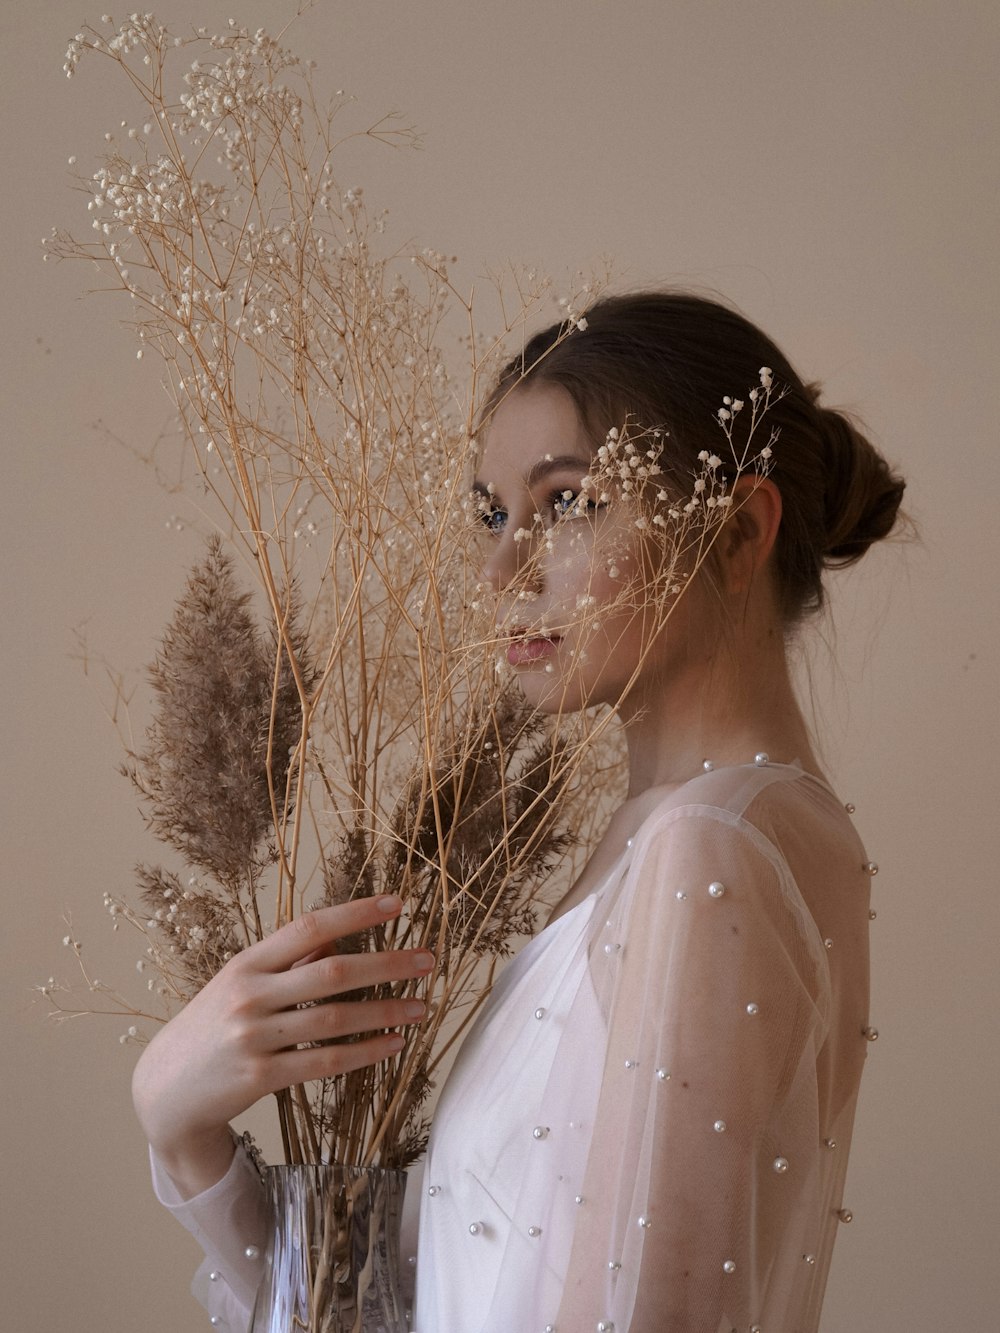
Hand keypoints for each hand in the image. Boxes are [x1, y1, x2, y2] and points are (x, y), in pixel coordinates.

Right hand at [132, 894, 431, 1197]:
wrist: (164, 1089)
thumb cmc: (214, 1026)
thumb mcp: (242, 984)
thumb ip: (290, 963)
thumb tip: (340, 939)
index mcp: (247, 962)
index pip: (309, 927)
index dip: (355, 913)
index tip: (396, 902)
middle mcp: (250, 994)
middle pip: (332, 972)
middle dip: (386, 963)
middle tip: (427, 958)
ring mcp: (253, 1037)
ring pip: (335, 1020)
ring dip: (385, 1011)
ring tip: (422, 1006)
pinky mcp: (260, 1078)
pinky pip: (325, 1062)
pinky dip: (364, 1053)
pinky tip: (394, 1044)